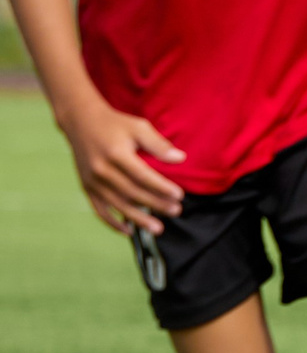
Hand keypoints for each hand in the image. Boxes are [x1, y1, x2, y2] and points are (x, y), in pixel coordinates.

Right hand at [59, 96, 185, 234]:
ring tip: (158, 228)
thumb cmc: (115, 125)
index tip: (179, 195)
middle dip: (155, 204)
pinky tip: (128, 230)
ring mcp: (92, 180)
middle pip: (132, 192)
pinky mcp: (86, 186)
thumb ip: (159, 145)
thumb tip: (180, 159)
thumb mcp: (139, 127)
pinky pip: (99, 209)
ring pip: (117, 204)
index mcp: (116, 154)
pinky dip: (112, 222)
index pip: (142, 176)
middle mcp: (101, 169)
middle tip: (176, 211)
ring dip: (138, 218)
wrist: (80, 122)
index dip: (161, 187)